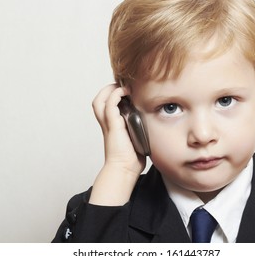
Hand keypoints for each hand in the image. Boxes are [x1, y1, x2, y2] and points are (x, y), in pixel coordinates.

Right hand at [90, 84, 145, 204]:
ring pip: (100, 99)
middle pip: (99, 99)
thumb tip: (155, 121)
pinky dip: (116, 94)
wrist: (124, 169)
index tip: (127, 90)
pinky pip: (109, 104)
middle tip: (123, 86)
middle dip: (109, 89)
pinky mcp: (112, 124)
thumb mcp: (137, 137)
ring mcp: (108, 123)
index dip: (113, 95)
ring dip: (110, 90)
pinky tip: (126, 92)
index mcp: (112, 125)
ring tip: (123, 87)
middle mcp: (107, 122)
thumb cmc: (131, 158)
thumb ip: (140, 128)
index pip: (106, 104)